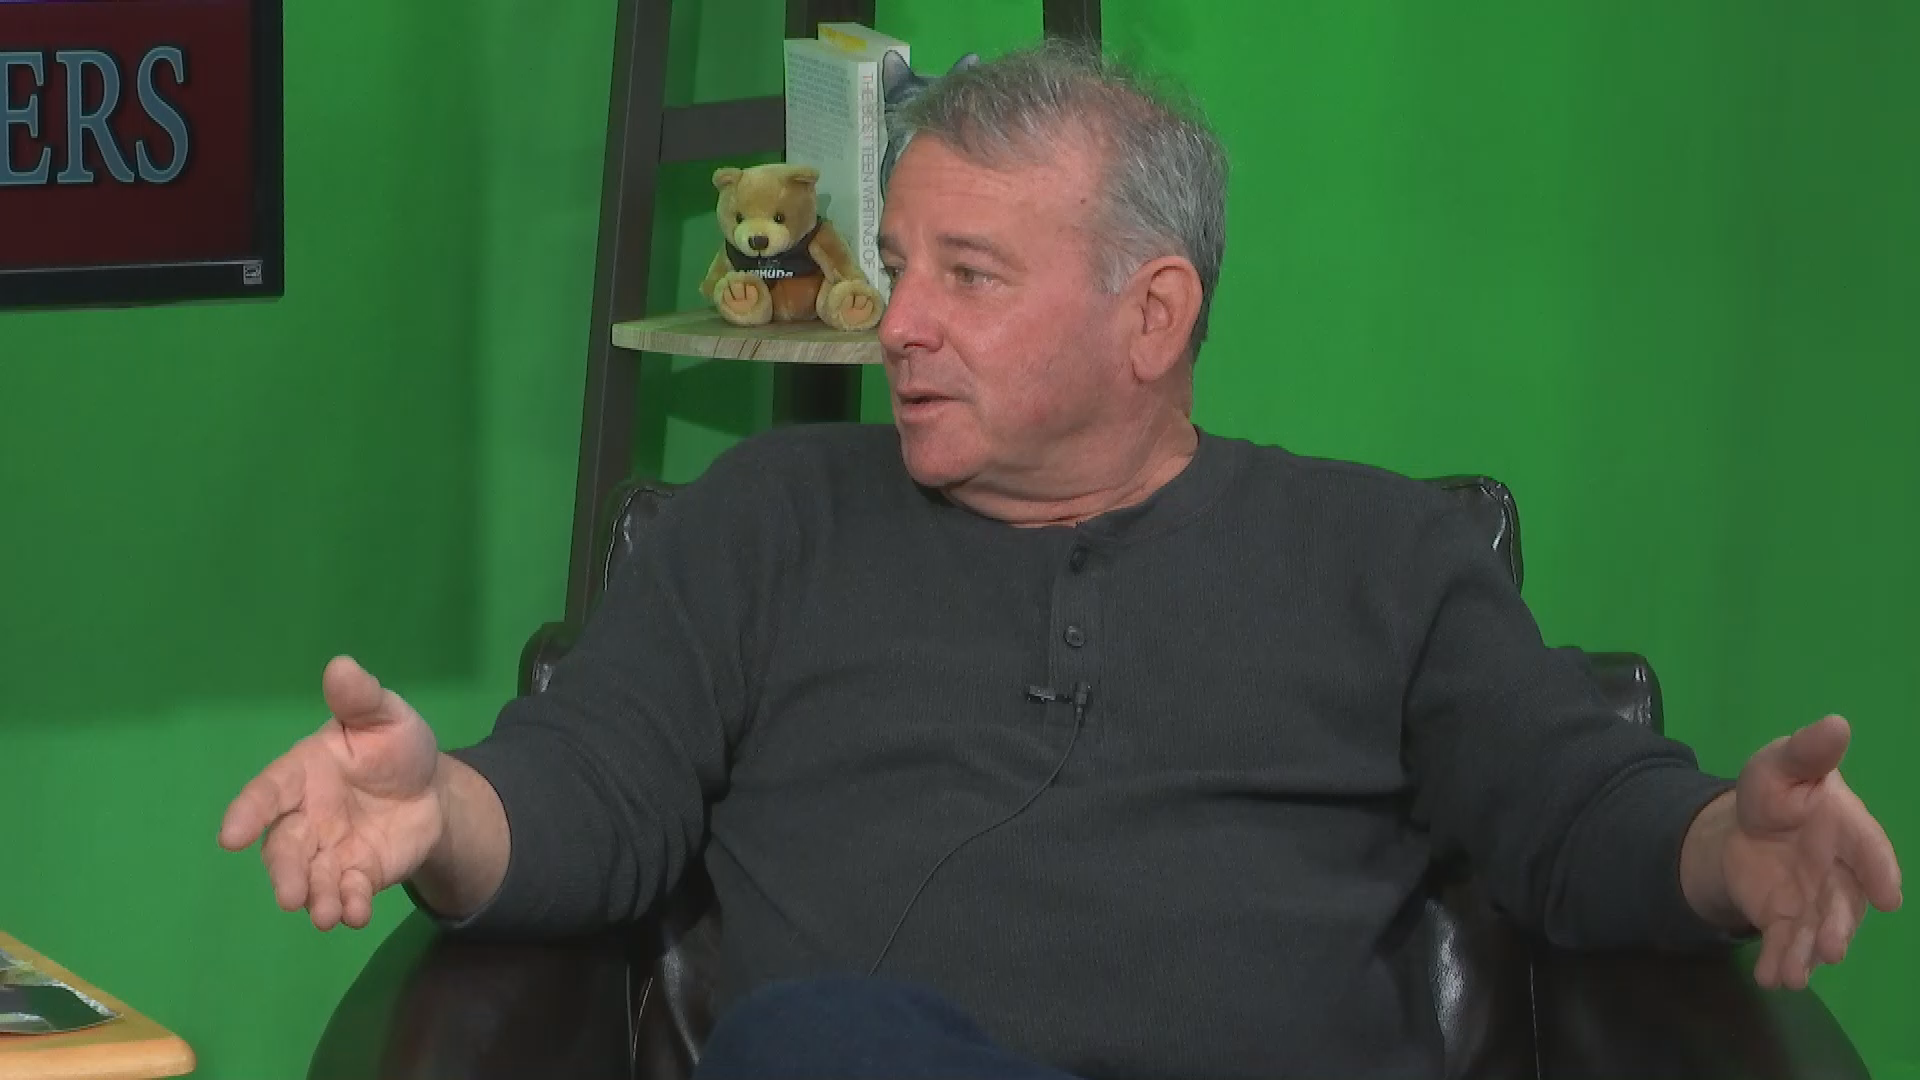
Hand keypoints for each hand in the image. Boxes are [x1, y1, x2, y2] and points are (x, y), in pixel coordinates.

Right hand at [218, 656, 445, 929]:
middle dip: (284, 872)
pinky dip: (349, 906)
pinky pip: (346, 893)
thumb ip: (360, 699)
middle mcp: (306, 818)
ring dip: (315, 898)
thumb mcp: (385, 716)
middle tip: (290, 896)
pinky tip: (355, 915)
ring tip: (325, 915)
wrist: (431, 790)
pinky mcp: (357, 875)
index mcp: (302, 774)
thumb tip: (341, 665)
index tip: (229, 837)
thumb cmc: (395, 747)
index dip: (247, 814)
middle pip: (283, 848)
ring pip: (310, 878)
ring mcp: (329, 851)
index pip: (267, 793)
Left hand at [1682, 715, 1902, 988]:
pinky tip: (1770, 978)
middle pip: (1846, 902)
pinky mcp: (1788, 919)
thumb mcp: (1782, 764)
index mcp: (1847, 828)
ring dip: (1808, 954)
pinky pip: (1787, 943)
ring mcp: (1816, 900)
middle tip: (1834, 948)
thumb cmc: (1777, 791)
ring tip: (1793, 976)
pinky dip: (1780, 961)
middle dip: (1841, 927)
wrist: (1746, 826)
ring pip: (1819, 930)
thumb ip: (1808, 752)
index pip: (1870, 849)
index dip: (1880, 871)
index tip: (1889, 896)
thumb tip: (1836, 723)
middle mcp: (1840, 872)